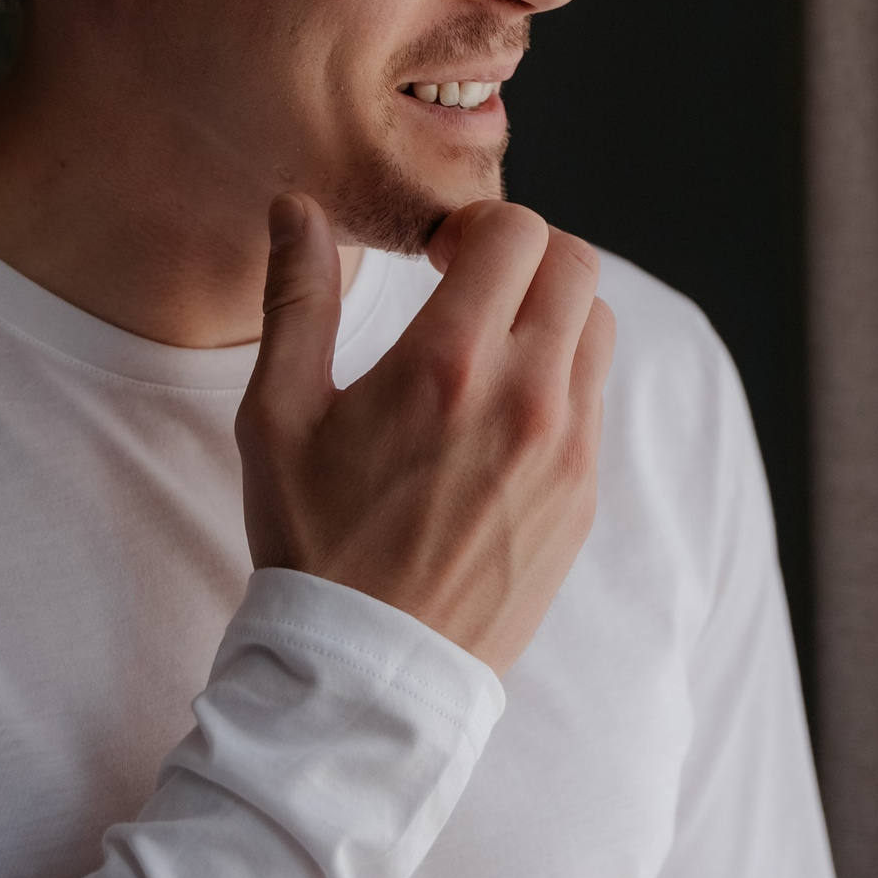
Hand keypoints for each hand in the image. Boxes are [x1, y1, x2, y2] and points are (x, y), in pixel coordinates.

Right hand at [235, 195, 614, 675]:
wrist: (369, 669)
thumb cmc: (314, 541)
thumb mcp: (279, 415)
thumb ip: (298, 298)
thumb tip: (297, 207)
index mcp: (450, 363)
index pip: (518, 231)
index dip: (477, 225)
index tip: (439, 257)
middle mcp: (527, 397)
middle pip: (576, 265)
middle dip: (525, 255)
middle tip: (470, 286)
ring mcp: (569, 450)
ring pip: (598, 327)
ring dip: (551, 313)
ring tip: (488, 348)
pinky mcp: (584, 496)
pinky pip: (595, 400)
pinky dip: (560, 380)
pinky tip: (499, 417)